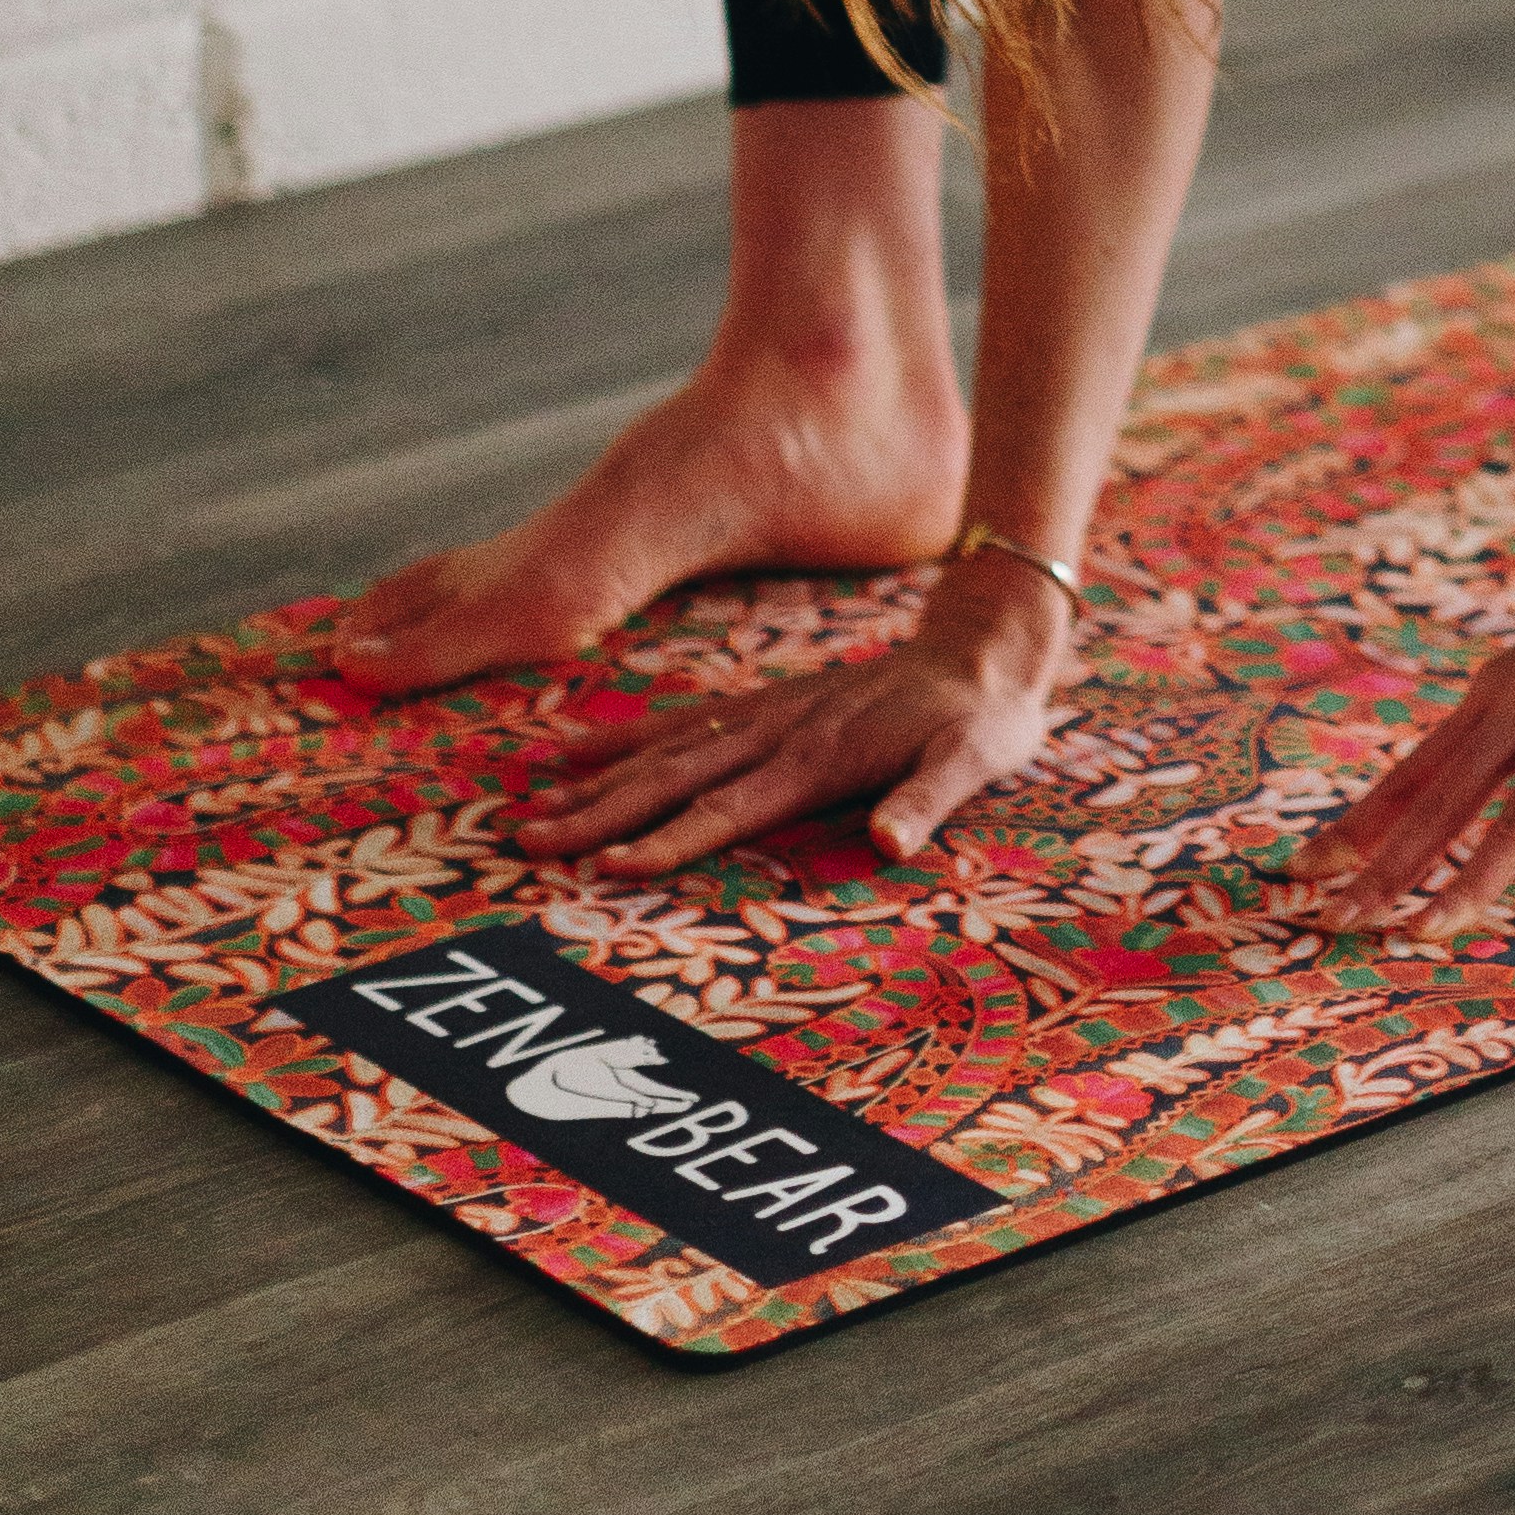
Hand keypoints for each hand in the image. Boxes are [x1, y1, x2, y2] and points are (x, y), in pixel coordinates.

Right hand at [505, 559, 1070, 879]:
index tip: (612, 867)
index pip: (731, 809)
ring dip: (597, 782)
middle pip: (675, 779)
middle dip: (602, 815)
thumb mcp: (974, 759)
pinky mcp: (762, 706)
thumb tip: (891, 843)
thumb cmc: (980, 719)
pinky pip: (680, 722)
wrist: (983, 647)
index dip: (672, 840)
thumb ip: (929, 800)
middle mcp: (777, 733)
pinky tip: (573, 752)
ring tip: (531, 809)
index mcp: (819, 758)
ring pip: (665, 751)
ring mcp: (764, 715)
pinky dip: (624, 738)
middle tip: (532, 844)